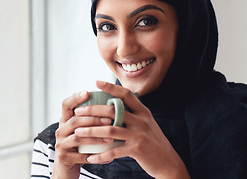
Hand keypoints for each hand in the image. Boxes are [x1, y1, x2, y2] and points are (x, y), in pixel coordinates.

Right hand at [52, 91, 112, 178]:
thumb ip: (90, 120)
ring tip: (110, 139)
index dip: (75, 97)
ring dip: (96, 137)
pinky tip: (108, 157)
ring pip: (78, 137)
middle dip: (93, 119)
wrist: (66, 171)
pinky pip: (81, 156)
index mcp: (65, 121)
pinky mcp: (63, 158)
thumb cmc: (79, 148)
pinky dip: (96, 156)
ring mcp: (60, 144)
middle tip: (109, 120)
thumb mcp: (82, 132)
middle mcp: (60, 130)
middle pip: (75, 120)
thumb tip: (113, 105)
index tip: (88, 92)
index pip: (66, 105)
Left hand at [73, 81, 189, 178]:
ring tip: (78, 132)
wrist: (168, 163)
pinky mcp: (137, 150)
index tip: (96, 82)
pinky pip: (114, 151)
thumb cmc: (153, 142)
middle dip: (92, 110)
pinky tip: (90, 157)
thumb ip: (133, 114)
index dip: (111, 87)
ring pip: (110, 130)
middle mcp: (141, 120)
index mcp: (143, 111)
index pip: (126, 94)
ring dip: (91, 131)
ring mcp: (139, 134)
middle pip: (113, 110)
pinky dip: (100, 155)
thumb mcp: (146, 123)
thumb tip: (115, 105)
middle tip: (78, 111)